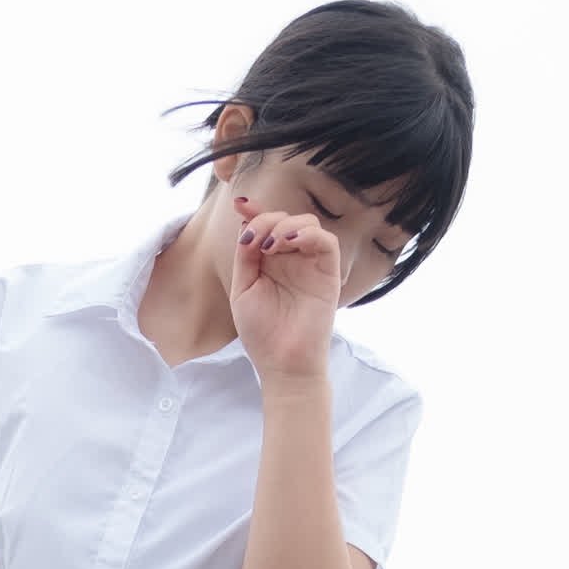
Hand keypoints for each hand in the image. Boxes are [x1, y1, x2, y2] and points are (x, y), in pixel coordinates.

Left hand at [228, 192, 339, 384]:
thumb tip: (246, 226)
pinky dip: (309, 234)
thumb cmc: (262, 333)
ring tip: (269, 248)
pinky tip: (289, 243)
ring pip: (308, 223)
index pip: (266, 226)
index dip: (255, 211)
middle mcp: (292, 259)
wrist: (282, 363)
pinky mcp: (329, 274)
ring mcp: (311, 265)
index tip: (239, 205)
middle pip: (285, 218)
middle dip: (266, 220)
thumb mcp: (243, 289)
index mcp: (270, 262)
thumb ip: (245, 257)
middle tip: (253, 242)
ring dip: (285, 226)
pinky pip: (327, 241)